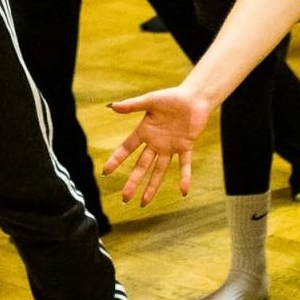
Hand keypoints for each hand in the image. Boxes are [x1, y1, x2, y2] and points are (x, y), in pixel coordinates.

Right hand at [100, 86, 210, 204]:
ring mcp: (170, 147)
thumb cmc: (171, 97)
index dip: (116, 159)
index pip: (127, 148)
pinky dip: (184, 177)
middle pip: (141, 165)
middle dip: (133, 181)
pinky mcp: (185, 147)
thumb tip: (111, 106)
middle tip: (125, 198)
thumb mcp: (150, 100)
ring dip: (152, 186)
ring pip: (159, 170)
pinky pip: (184, 165)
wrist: (194, 97)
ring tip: (144, 202)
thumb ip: (132, 105)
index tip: (105, 172)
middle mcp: (155, 143)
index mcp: (144, 131)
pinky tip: (183, 191)